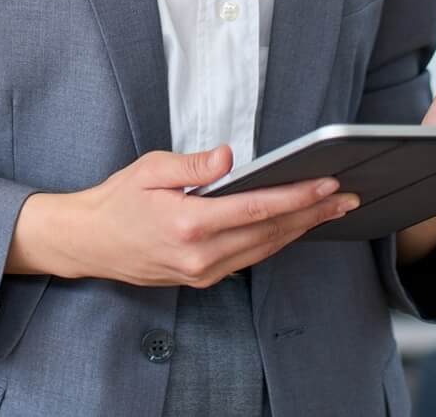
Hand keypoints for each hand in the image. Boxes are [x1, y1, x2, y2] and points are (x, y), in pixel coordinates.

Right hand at [7, 145, 361, 285]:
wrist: (89, 243)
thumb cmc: (117, 200)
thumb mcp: (149, 169)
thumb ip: (194, 165)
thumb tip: (231, 156)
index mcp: (189, 223)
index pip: (257, 208)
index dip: (297, 196)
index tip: (326, 184)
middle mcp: (201, 255)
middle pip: (270, 232)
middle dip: (312, 213)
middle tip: (345, 196)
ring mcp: (203, 272)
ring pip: (265, 249)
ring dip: (300, 229)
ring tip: (330, 209)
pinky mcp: (203, 279)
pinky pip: (249, 258)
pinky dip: (275, 240)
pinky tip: (292, 226)